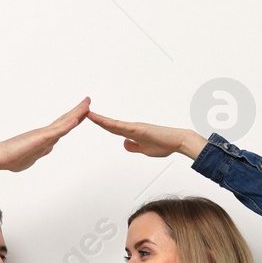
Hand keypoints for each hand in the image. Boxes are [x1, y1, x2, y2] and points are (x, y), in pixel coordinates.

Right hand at [0, 97, 89, 171]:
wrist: (0, 157)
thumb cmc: (12, 157)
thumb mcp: (32, 157)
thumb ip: (41, 152)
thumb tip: (47, 150)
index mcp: (46, 139)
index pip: (63, 127)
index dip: (74, 119)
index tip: (83, 112)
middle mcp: (46, 135)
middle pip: (66, 121)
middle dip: (79, 111)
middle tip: (88, 101)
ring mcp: (44, 135)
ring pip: (64, 123)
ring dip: (76, 113)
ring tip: (87, 105)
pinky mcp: (40, 139)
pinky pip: (56, 131)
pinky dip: (67, 125)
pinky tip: (76, 119)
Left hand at [87, 110, 206, 159]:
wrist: (178, 141)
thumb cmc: (165, 144)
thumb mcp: (144, 150)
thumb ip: (133, 147)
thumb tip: (124, 143)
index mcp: (132, 133)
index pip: (112, 128)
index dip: (101, 123)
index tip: (90, 119)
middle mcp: (132, 128)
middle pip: (109, 124)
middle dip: (96, 119)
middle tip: (83, 112)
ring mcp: (135, 127)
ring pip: (113, 123)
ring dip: (100, 119)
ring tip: (87, 114)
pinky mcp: (140, 129)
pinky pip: (122, 127)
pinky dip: (112, 124)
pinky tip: (103, 121)